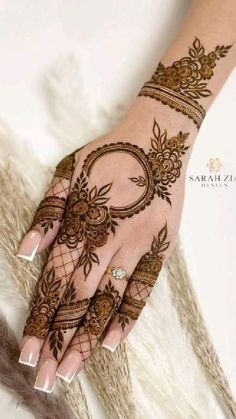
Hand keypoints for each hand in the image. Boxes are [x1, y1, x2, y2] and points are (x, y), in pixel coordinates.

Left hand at [18, 99, 193, 391]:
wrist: (156, 141)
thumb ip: (47, 214)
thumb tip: (24, 253)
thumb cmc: (108, 155)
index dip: (39, 318)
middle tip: (46, 377)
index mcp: (80, 222)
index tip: (27, 351)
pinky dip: (129, 315)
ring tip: (72, 369)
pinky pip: (144, 286)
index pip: (54, 281)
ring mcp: (136, 245)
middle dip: (58, 340)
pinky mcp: (160, 246)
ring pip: (109, 300)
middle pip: (79, 300)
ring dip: (88, 337)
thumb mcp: (68, 172)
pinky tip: (113, 342)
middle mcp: (106, 240)